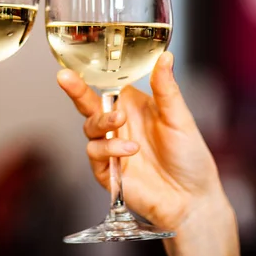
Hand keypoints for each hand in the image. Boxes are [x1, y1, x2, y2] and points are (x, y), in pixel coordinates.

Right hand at [57, 51, 225, 230]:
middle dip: (74, 89)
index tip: (75, 63)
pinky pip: (95, 153)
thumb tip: (165, 57)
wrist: (191, 198)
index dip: (90, 73)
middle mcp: (118, 123)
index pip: (107, 84)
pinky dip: (109, 149)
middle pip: (87, 103)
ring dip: (102, 122)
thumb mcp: (179, 118)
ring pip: (89, 127)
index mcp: (132, 105)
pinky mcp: (106, 170)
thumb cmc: (189, 156)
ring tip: (120, 122)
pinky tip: (129, 150)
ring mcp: (110, 146)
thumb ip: (166, 89)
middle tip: (65, 77)